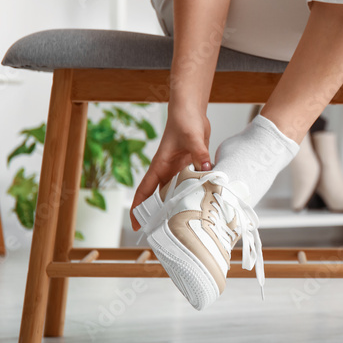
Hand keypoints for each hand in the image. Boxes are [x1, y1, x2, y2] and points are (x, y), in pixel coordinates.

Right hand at [130, 109, 210, 229]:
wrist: (191, 109)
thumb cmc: (184, 120)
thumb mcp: (193, 138)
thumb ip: (200, 154)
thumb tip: (207, 169)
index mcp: (160, 165)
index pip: (145, 190)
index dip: (138, 208)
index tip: (135, 224)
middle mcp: (167, 169)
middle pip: (159, 196)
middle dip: (158, 213)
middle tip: (162, 232)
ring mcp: (178, 168)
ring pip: (175, 191)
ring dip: (177, 204)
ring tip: (183, 222)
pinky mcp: (189, 164)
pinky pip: (189, 182)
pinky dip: (193, 191)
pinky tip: (202, 200)